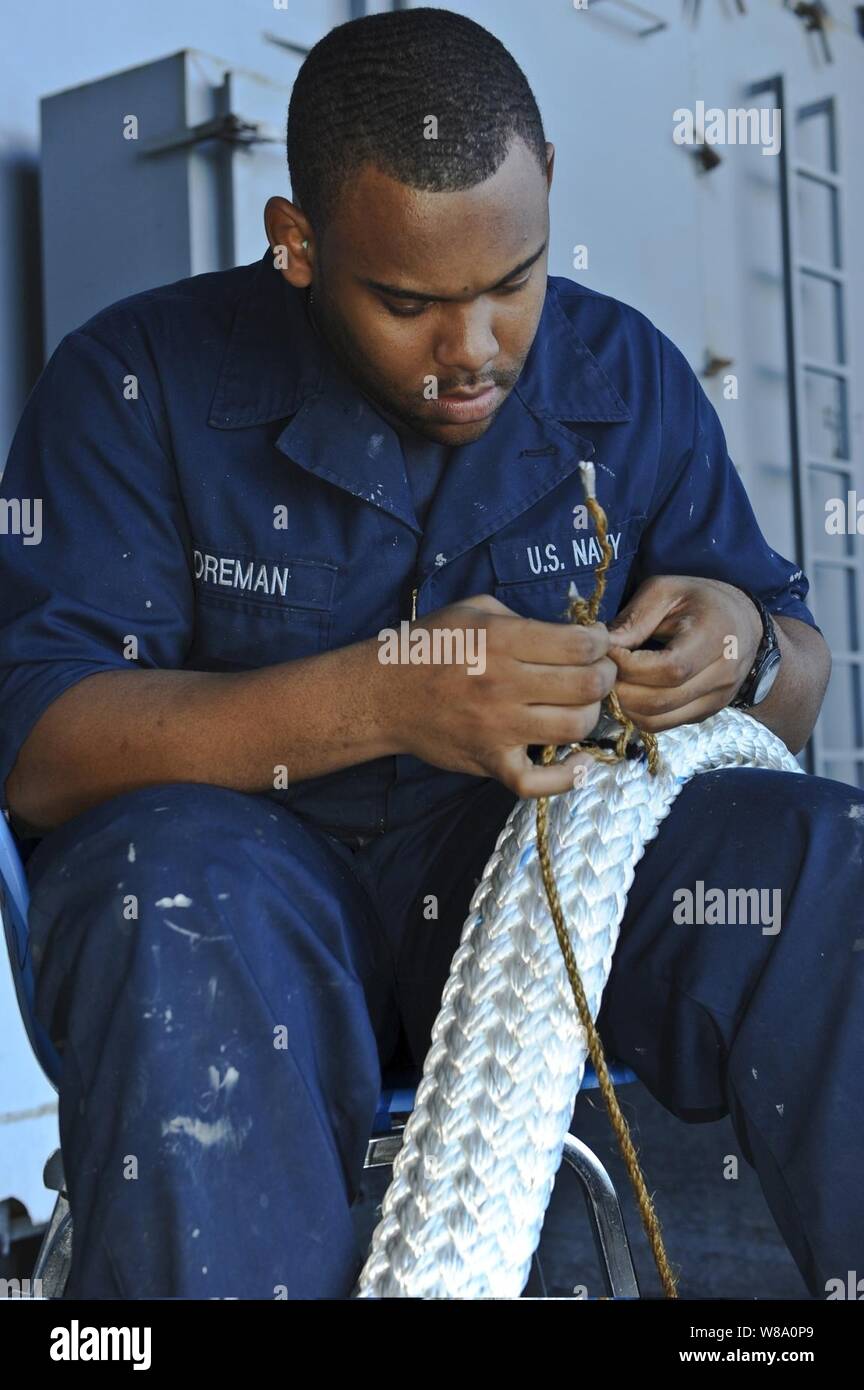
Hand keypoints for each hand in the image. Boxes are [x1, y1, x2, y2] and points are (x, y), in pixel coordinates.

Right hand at [381, 594, 615, 796]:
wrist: (383, 694)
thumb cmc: (430, 647)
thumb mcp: (474, 611)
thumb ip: (522, 618)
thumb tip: (572, 634)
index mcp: (502, 640)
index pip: (580, 645)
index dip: (601, 642)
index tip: (597, 643)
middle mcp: (503, 684)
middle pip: (587, 686)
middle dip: (605, 676)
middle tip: (599, 673)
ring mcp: (498, 728)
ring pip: (574, 728)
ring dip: (591, 716)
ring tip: (582, 706)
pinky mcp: (490, 761)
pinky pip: (538, 782)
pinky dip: (567, 778)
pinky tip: (580, 763)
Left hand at [607, 576, 762, 732]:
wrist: (743, 623)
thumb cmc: (700, 601)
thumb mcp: (666, 592)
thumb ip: (634, 619)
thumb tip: (602, 647)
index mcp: (716, 636)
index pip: (669, 668)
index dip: (629, 666)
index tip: (607, 651)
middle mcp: (723, 675)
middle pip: (660, 700)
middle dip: (621, 688)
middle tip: (604, 669)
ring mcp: (716, 700)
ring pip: (657, 720)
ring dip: (625, 705)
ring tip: (615, 680)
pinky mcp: (705, 714)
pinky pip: (662, 725)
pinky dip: (638, 713)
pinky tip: (632, 690)